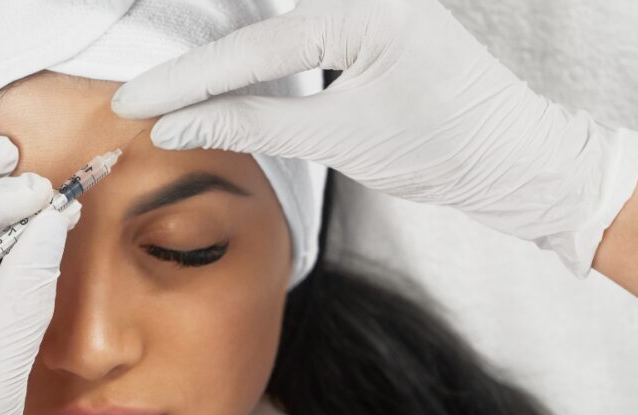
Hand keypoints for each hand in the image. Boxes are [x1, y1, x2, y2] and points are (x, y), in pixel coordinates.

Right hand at [111, 0, 637, 276]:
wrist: (514, 163)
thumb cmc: (447, 147)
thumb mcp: (338, 138)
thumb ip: (251, 123)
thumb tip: (180, 126)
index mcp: (364, 9)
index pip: (251, 48)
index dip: (186, 82)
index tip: (136, 103)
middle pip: (255, 34)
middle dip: (195, 70)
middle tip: (139, 99)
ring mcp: (369, 12)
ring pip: (273, 37)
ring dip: (224, 69)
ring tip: (170, 97)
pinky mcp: (372, 31)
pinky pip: (299, 42)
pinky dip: (259, 69)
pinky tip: (226, 85)